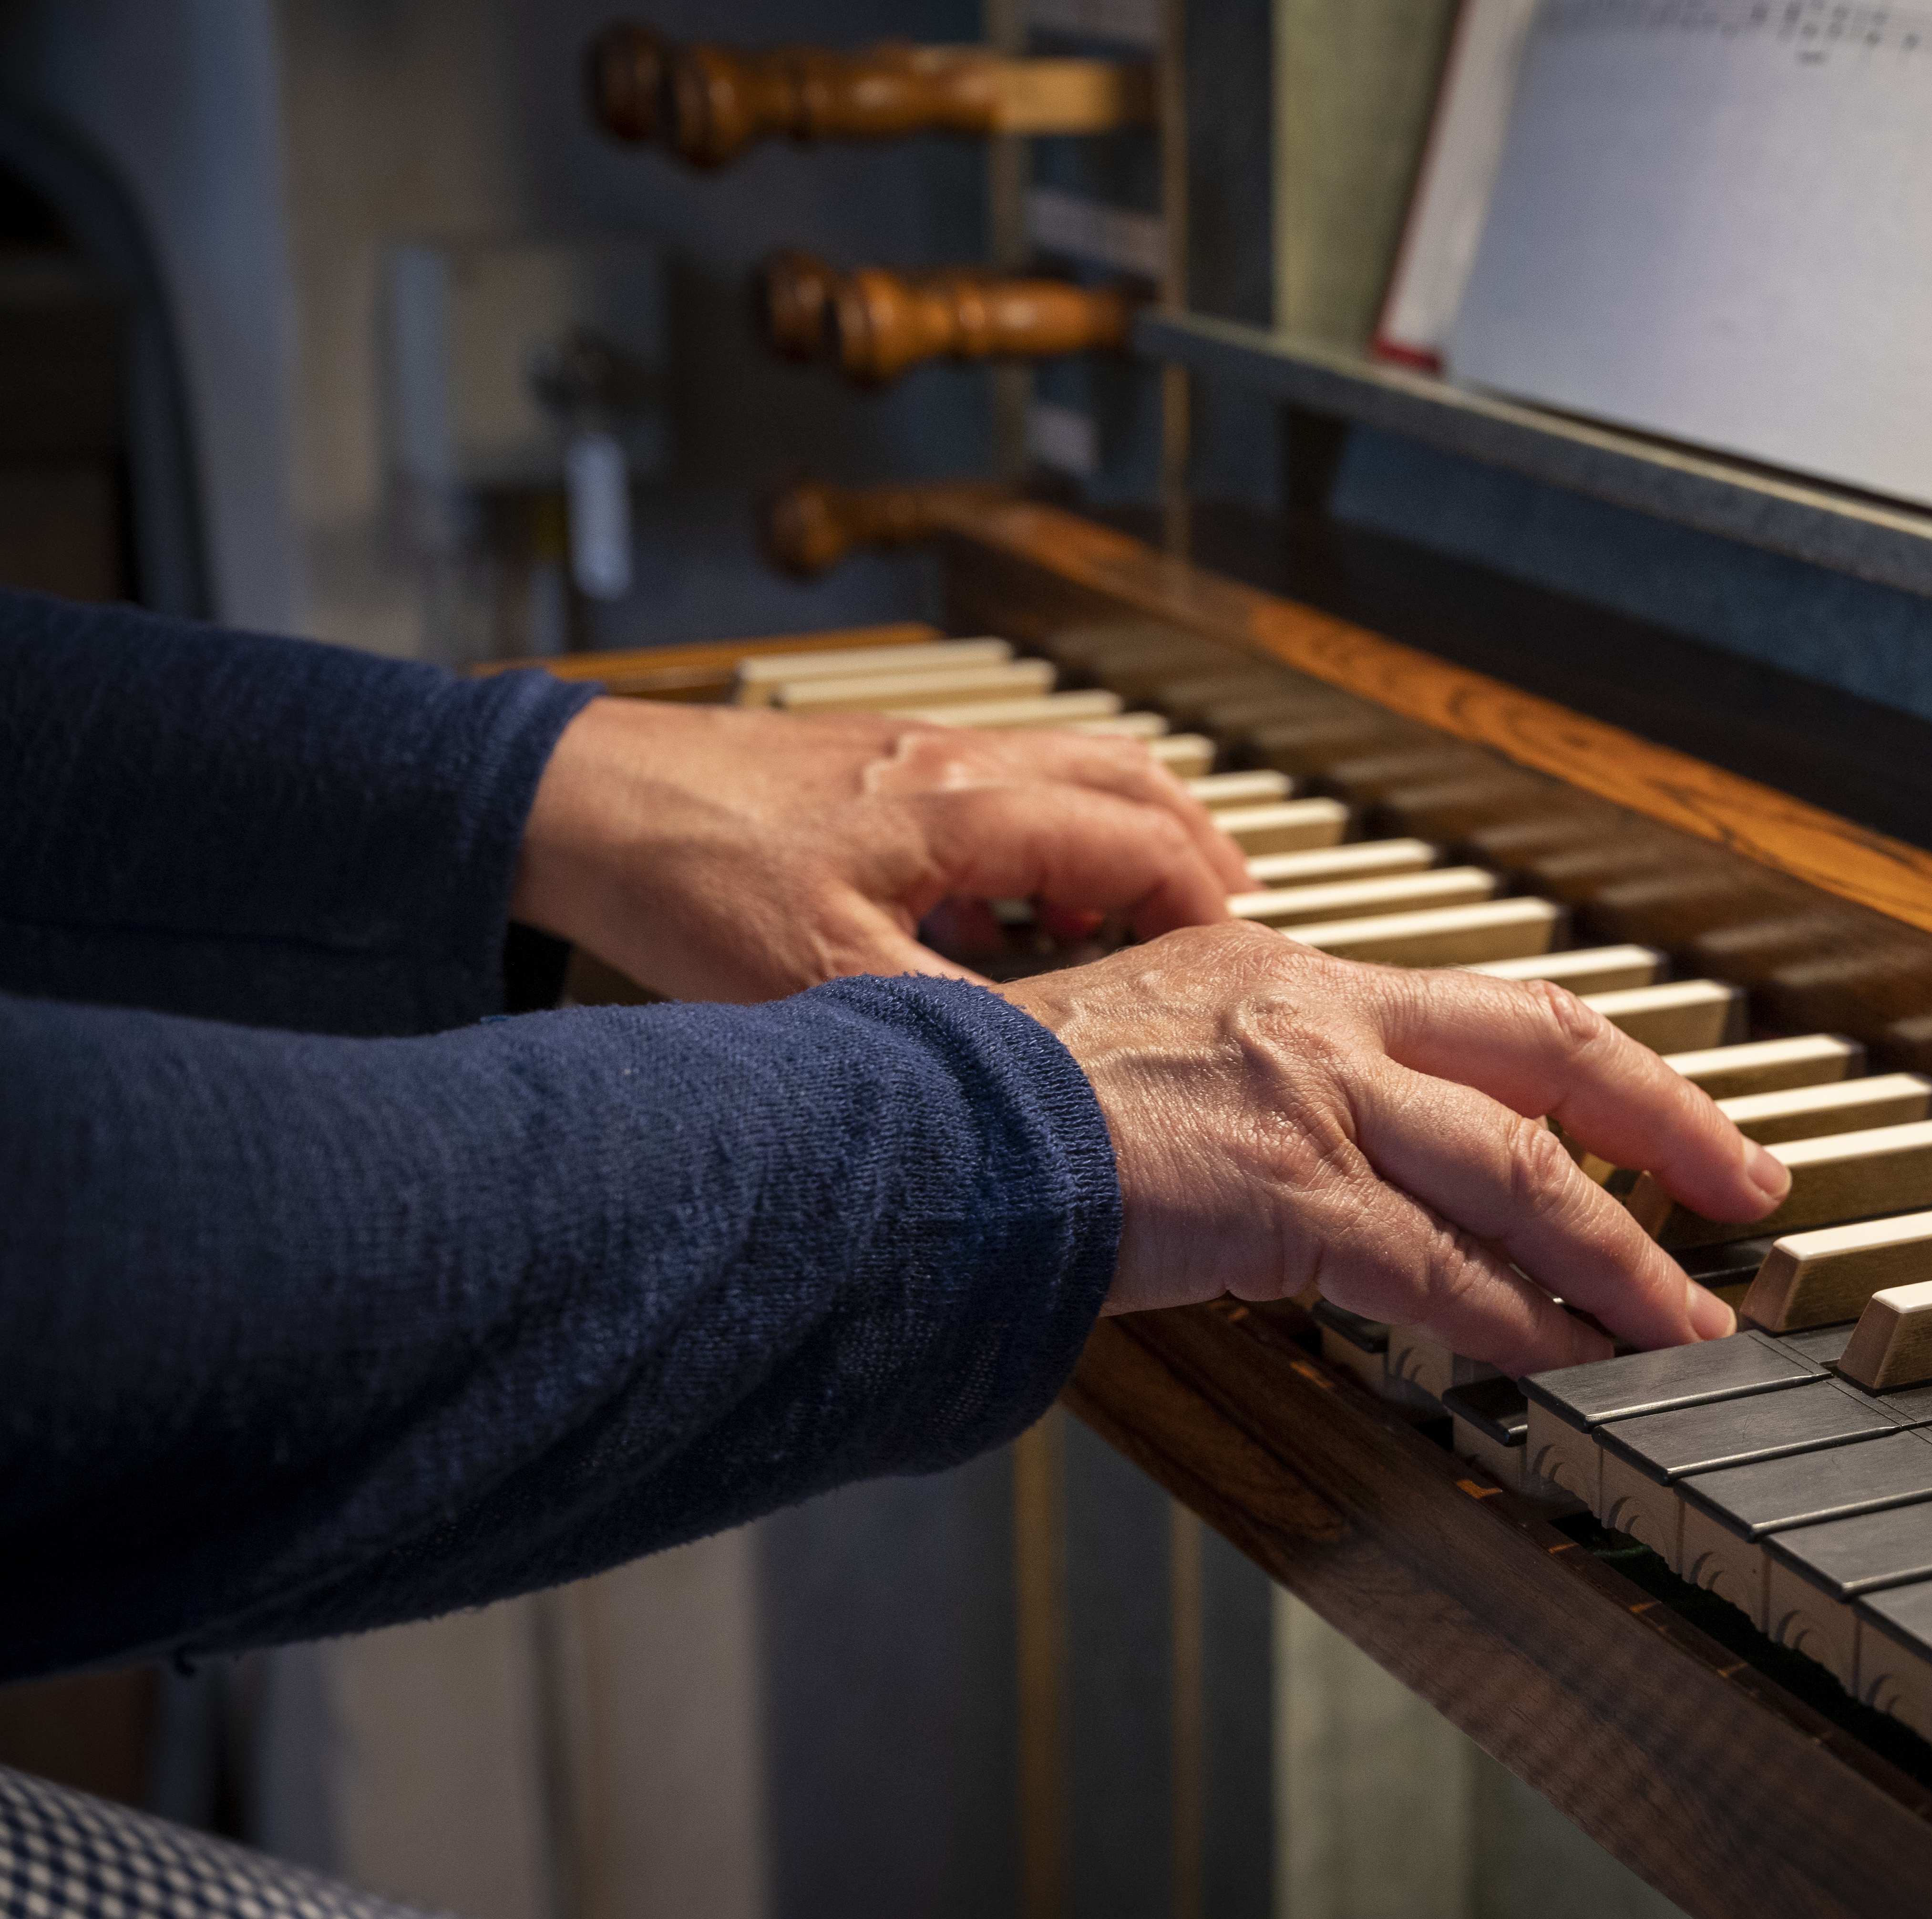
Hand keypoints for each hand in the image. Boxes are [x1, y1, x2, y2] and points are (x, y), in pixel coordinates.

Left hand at [512, 698, 1250, 1001]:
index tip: (1222, 959)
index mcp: (955, 807)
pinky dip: (1046, 828)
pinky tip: (1010, 899)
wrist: (575, 800)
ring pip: (1070, 766)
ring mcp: (915, 751)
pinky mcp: (877, 761)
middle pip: (1127, 776)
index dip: (1196, 902)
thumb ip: (943, 1027)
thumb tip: (1035, 1082)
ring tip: (1133, 909)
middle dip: (1191, 848)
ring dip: (1120, 832)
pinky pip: (1005, 779)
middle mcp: (949, 760)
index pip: (1132, 838)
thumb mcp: (820, 984)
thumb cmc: (681, 876)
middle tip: (1225, 915)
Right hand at [1002, 924, 1792, 1370]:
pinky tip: (1570, 1366)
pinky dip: (1521, 1327)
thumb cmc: (1002, 1103)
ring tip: (1683, 1326)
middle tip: (1746, 1189)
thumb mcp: (1145, 1044)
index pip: (1490, 1009)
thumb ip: (1245, 1080)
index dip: (1598, 1064)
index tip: (1664, 1109)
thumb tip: (1306, 1143)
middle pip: (1547, 1056)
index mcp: (1289, 973)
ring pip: (1519, 1175)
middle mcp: (1318, 1016)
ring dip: (1617, 1261)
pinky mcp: (1287, 1195)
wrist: (920, 1128)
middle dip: (1670, 1125)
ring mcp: (1310, 1100)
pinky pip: (1440, 1274)